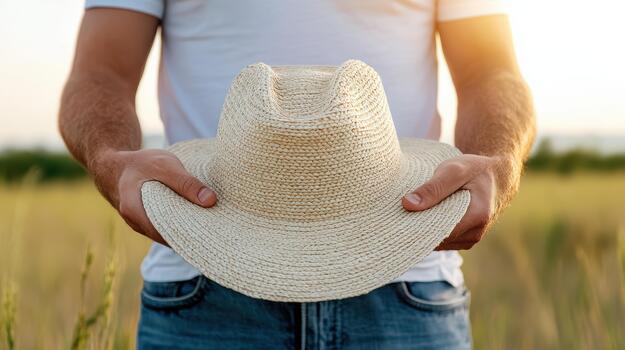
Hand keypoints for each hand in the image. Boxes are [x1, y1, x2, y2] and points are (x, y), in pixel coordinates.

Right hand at [92, 149, 216, 245]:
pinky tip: (199, 221)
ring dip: (187, 230)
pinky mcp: (148, 223)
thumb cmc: (140, 163)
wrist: (117, 166)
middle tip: (218, 234)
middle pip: (169, 236)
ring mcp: (142, 226)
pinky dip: (181, 225)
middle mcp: (136, 224)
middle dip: (192, 235)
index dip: (190, 235)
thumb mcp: (164, 166)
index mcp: (135, 211)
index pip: (166, 233)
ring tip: (213, 229)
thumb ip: (186, 182)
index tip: (212, 233)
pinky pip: (166, 228)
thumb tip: (211, 201)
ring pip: (168, 234)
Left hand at [402, 154, 503, 249]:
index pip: (438, 232)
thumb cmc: (475, 170)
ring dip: (424, 230)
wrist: (497, 176)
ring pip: (438, 243)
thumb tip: (408, 204)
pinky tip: (423, 218)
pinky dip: (432, 231)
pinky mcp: (465, 239)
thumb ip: (433, 187)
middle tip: (400, 215)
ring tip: (411, 214)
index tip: (399, 217)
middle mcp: (475, 233)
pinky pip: (443, 241)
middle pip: (436, 240)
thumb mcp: (454, 170)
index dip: (416, 226)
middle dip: (417, 229)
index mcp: (476, 216)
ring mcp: (471, 239)